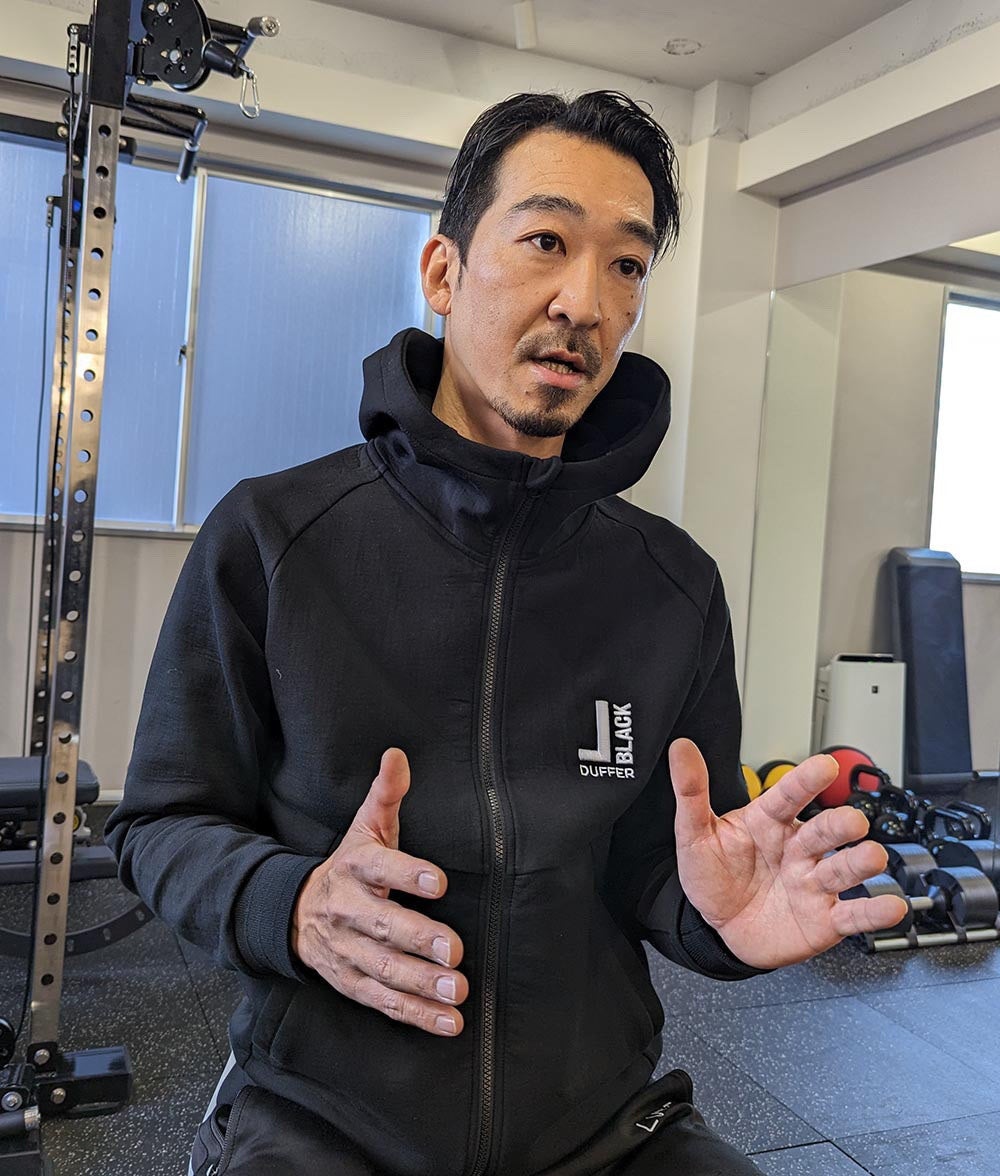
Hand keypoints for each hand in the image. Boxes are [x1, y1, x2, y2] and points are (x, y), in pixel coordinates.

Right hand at [291, 747, 467, 1035]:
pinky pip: (382, 1002)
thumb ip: (385, 795)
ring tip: (458, 990)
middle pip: (381, 926)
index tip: (439, 880)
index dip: (407, 873)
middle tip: (456, 950)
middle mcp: (346, 911)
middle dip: (418, 939)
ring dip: (421, 984)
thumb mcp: (363, 828)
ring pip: (383, 970)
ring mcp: (345, 951)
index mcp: (352, 868)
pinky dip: (416, 1015)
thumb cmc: (349, 866)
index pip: (378, 868)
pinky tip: (449, 1022)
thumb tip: (398, 754)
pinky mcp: (350, 983)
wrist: (292, 913)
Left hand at [668, 739, 909, 968]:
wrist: (718, 930)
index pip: (788, 796)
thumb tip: (681, 749)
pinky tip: (891, 906)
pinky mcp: (825, 919)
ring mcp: (814, 882)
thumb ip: (691, 791)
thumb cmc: (713, 876)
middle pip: (824, 831)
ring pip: (844, 868)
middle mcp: (798, 849)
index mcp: (769, 823)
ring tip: (871, 857)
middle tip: (850, 821)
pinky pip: (853, 915)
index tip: (824, 764)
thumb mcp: (694, 835)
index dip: (806, 781)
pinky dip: (874, 911)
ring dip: (861, 862)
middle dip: (840, 825)